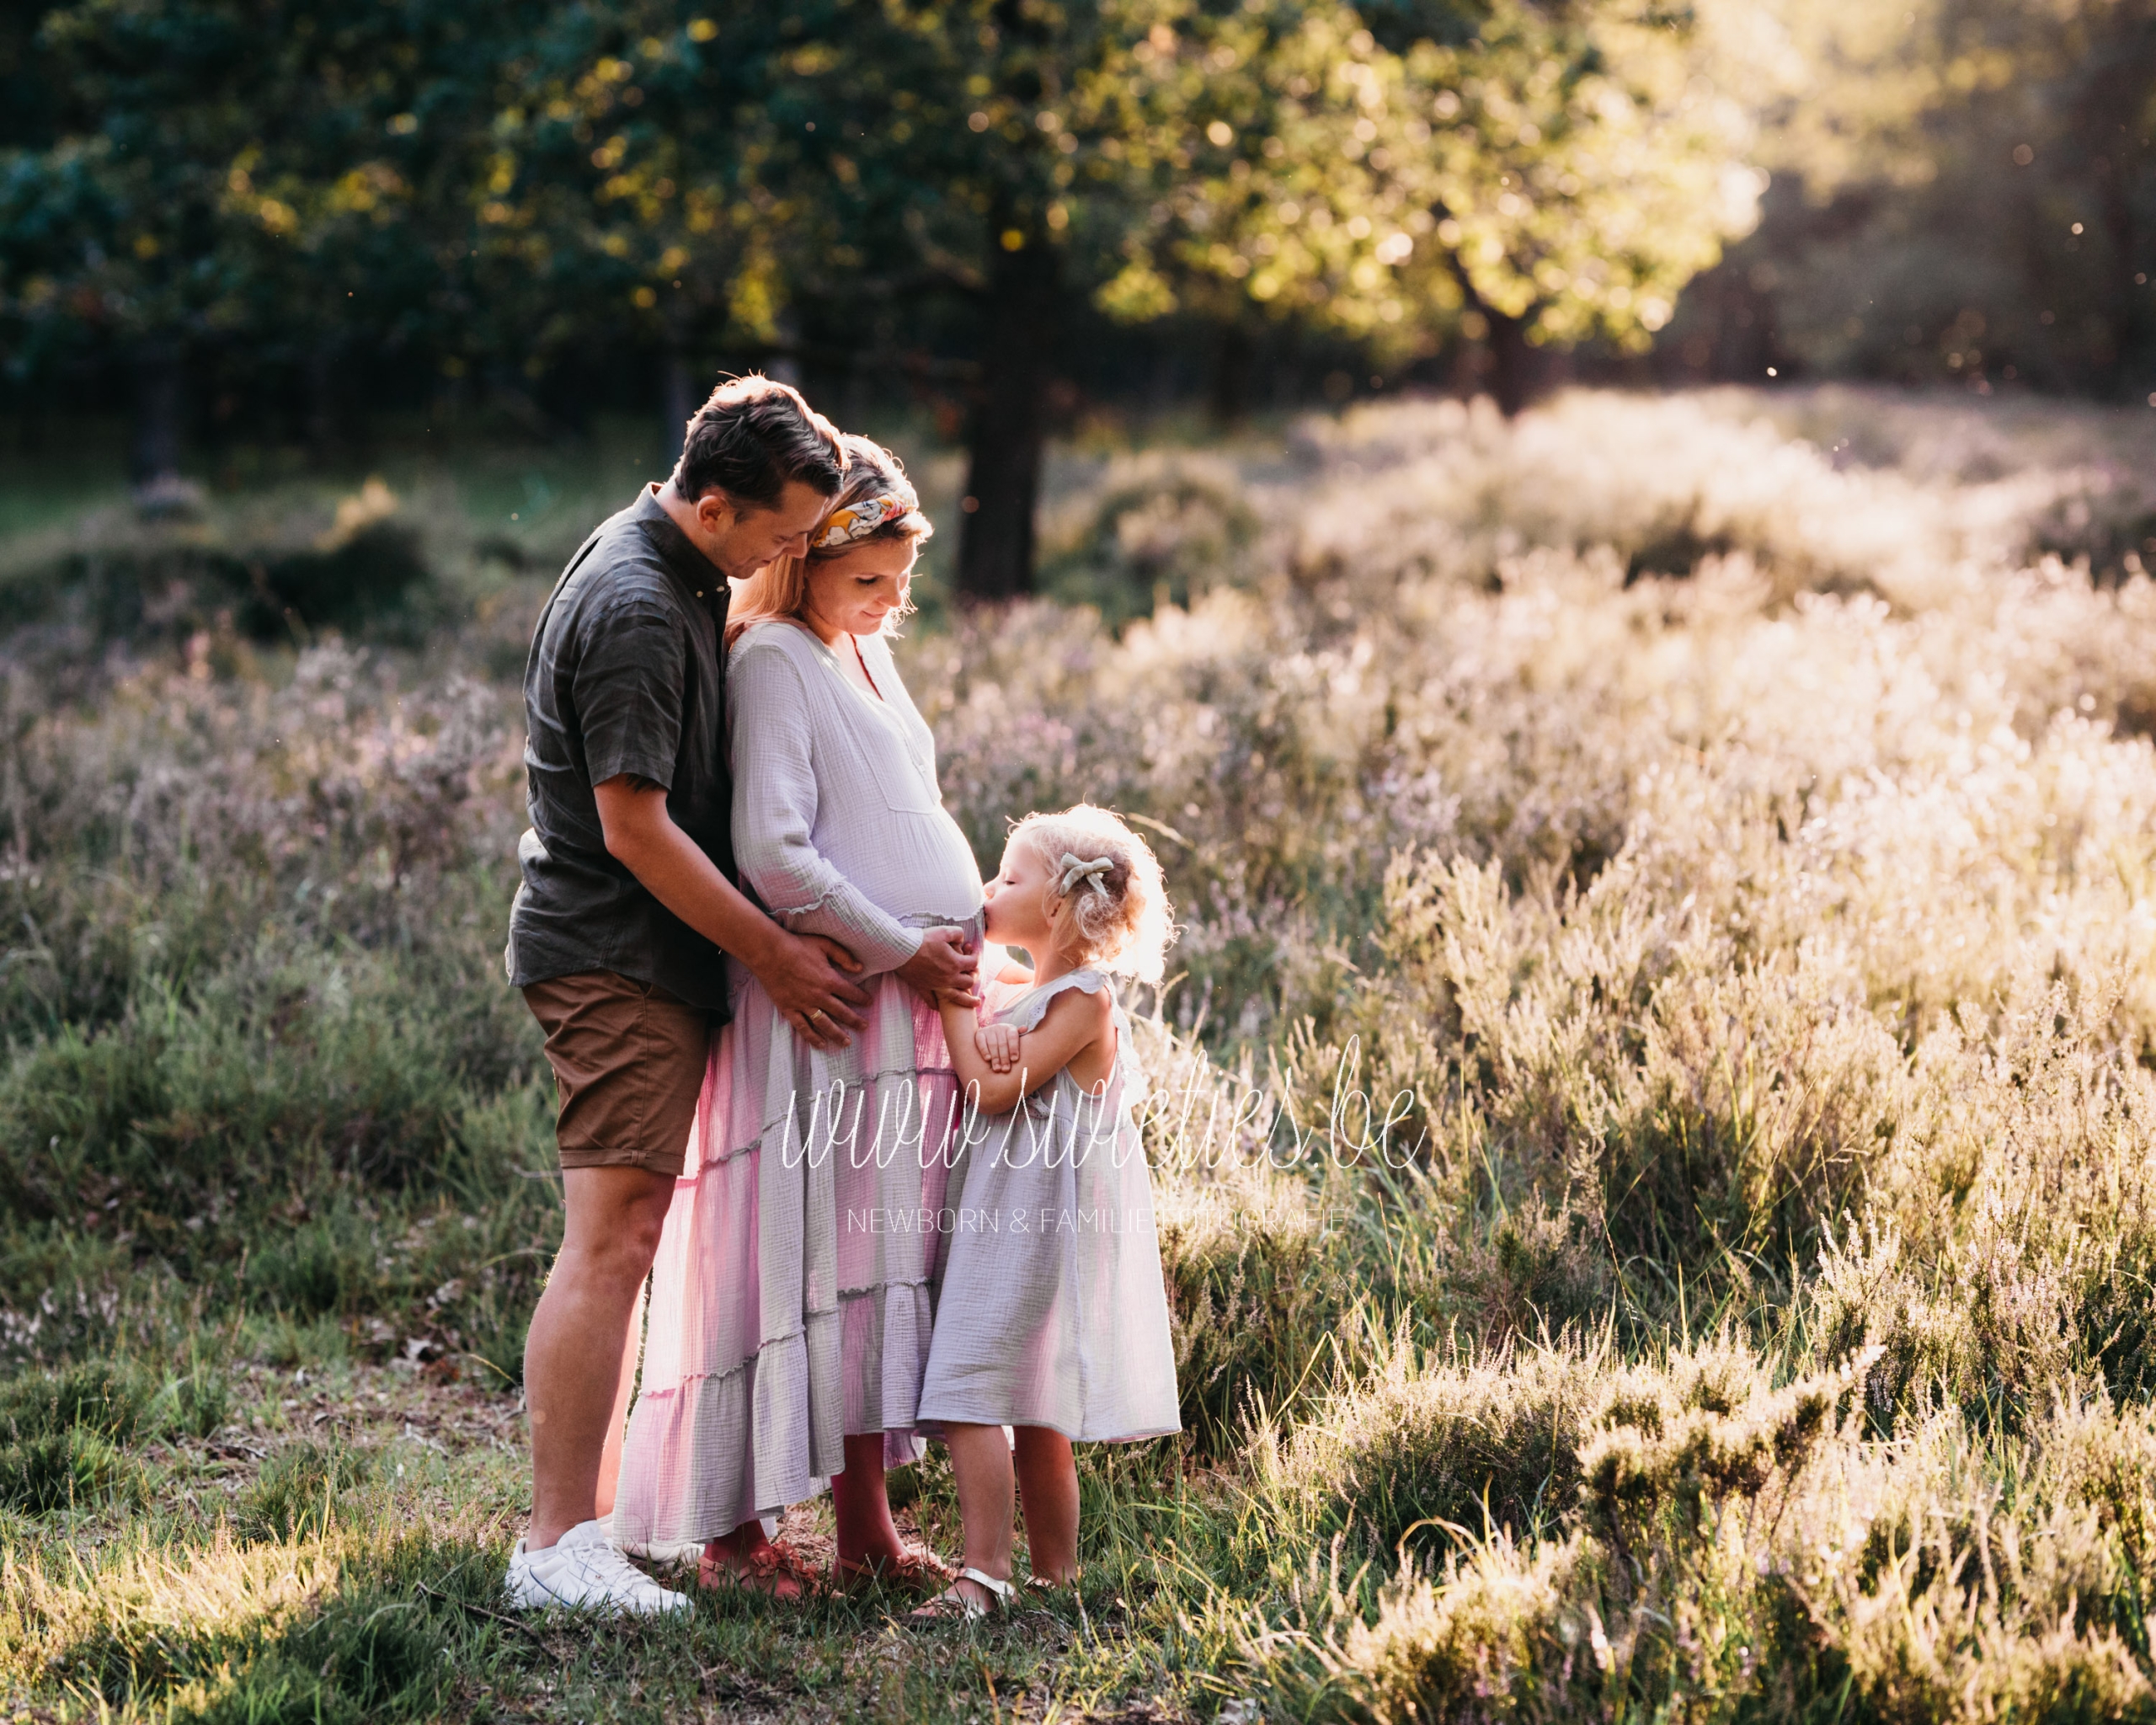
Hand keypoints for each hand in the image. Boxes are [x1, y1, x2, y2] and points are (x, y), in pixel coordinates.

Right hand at [754, 929, 869, 1049]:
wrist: (769, 953)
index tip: (869, 1003)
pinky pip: (802, 1027)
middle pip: (841, 1012)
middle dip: (855, 1021)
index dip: (862, 998)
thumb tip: (860, 968)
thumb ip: (844, 956)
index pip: (851, 993)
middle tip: (864, 1027)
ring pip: (824, 1024)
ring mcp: (803, 1004)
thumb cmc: (797, 946)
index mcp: (829, 980)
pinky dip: (812, 1037)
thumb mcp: (825, 944)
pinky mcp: (789, 1009)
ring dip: (837, 1034)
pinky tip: (820, 1044)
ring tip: (846, 1042)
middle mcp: (819, 995)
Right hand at [895, 928, 978, 1008]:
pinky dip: (937, 1005)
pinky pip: (932, 1001)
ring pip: (957, 997)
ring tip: (976, 1003)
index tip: (973, 952)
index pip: (974, 963)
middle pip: (969, 981)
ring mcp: (937, 985)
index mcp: (955, 963)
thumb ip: (958, 934)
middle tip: (972, 972)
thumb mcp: (944, 931)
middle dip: (974, 976)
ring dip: (968, 1000)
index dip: (976, 956)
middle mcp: (949, 977)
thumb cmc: (922, 940)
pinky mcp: (923, 988)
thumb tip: (962, 939)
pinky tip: (940, 1007)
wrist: (901, 950)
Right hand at [973, 1021, 1020, 1073]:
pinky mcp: (980, 1033)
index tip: (1014, 1060)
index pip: (1013, 1037)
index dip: (1014, 1048)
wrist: (991, 1034)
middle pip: (1003, 1043)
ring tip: (997, 1069)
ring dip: (995, 1058)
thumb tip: (1025, 1028)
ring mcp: (989, 1030)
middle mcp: (1000, 1027)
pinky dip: (984, 1051)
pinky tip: (988, 1059)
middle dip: (1004, 1058)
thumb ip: (1020, 1036)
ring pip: (992, 1044)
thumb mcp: (1014, 1038)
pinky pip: (981, 1042)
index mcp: (1010, 1028)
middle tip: (1005, 1069)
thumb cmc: (1006, 1040)